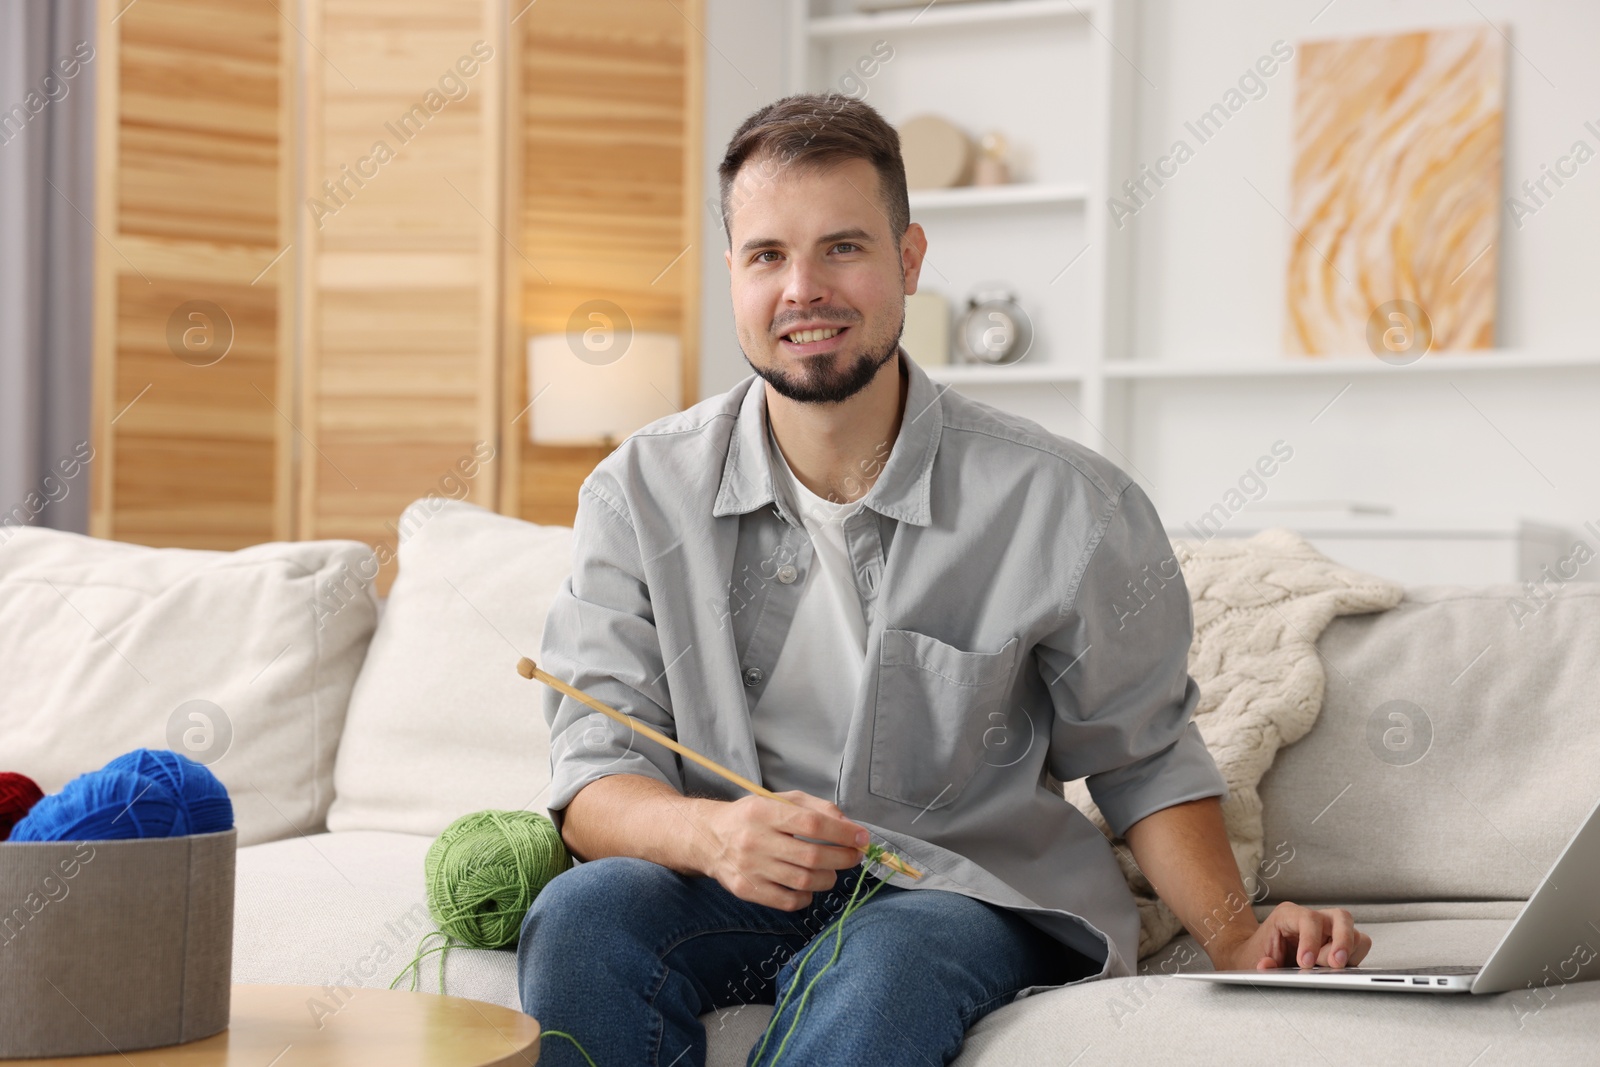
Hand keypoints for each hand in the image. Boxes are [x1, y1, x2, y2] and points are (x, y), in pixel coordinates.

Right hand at [701, 790, 869, 911]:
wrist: (708, 838)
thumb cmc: (752, 817)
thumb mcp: (780, 800)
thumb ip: (817, 808)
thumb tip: (849, 827)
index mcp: (764, 812)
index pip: (812, 824)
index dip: (842, 833)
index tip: (861, 838)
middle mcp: (755, 841)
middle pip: (812, 857)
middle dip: (843, 858)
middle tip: (854, 856)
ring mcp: (750, 869)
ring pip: (804, 882)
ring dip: (828, 878)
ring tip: (831, 870)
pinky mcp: (747, 890)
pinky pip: (788, 902)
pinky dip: (807, 896)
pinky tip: (808, 886)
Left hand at [1212, 902, 1371, 970]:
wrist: (1257, 955)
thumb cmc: (1256, 954)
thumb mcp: (1252, 960)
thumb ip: (1261, 964)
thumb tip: (1267, 966)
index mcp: (1288, 915)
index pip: (1308, 919)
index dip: (1311, 940)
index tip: (1305, 963)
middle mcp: (1312, 918)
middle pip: (1340, 917)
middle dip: (1342, 942)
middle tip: (1335, 965)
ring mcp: (1328, 930)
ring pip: (1354, 932)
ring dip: (1349, 953)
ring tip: (1333, 969)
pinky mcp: (1339, 944)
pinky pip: (1359, 946)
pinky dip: (1355, 958)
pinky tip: (1340, 970)